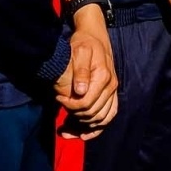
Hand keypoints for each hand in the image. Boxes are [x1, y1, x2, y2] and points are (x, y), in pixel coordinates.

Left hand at [55, 7, 117, 137]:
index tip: (58, 99)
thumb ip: (80, 71)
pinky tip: (83, 135)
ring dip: (83, 128)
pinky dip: (96, 129)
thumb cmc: (84, 42)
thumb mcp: (79, 51)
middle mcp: (111, 87)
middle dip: (74, 118)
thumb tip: (80, 92)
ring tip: (66, 131)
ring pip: (101, 119)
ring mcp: (112, 92)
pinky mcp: (111, 95)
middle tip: (60, 111)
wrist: (95, 35)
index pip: (87, 103)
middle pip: (93, 114)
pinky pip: (108, 117)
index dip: (70, 106)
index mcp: (103, 77)